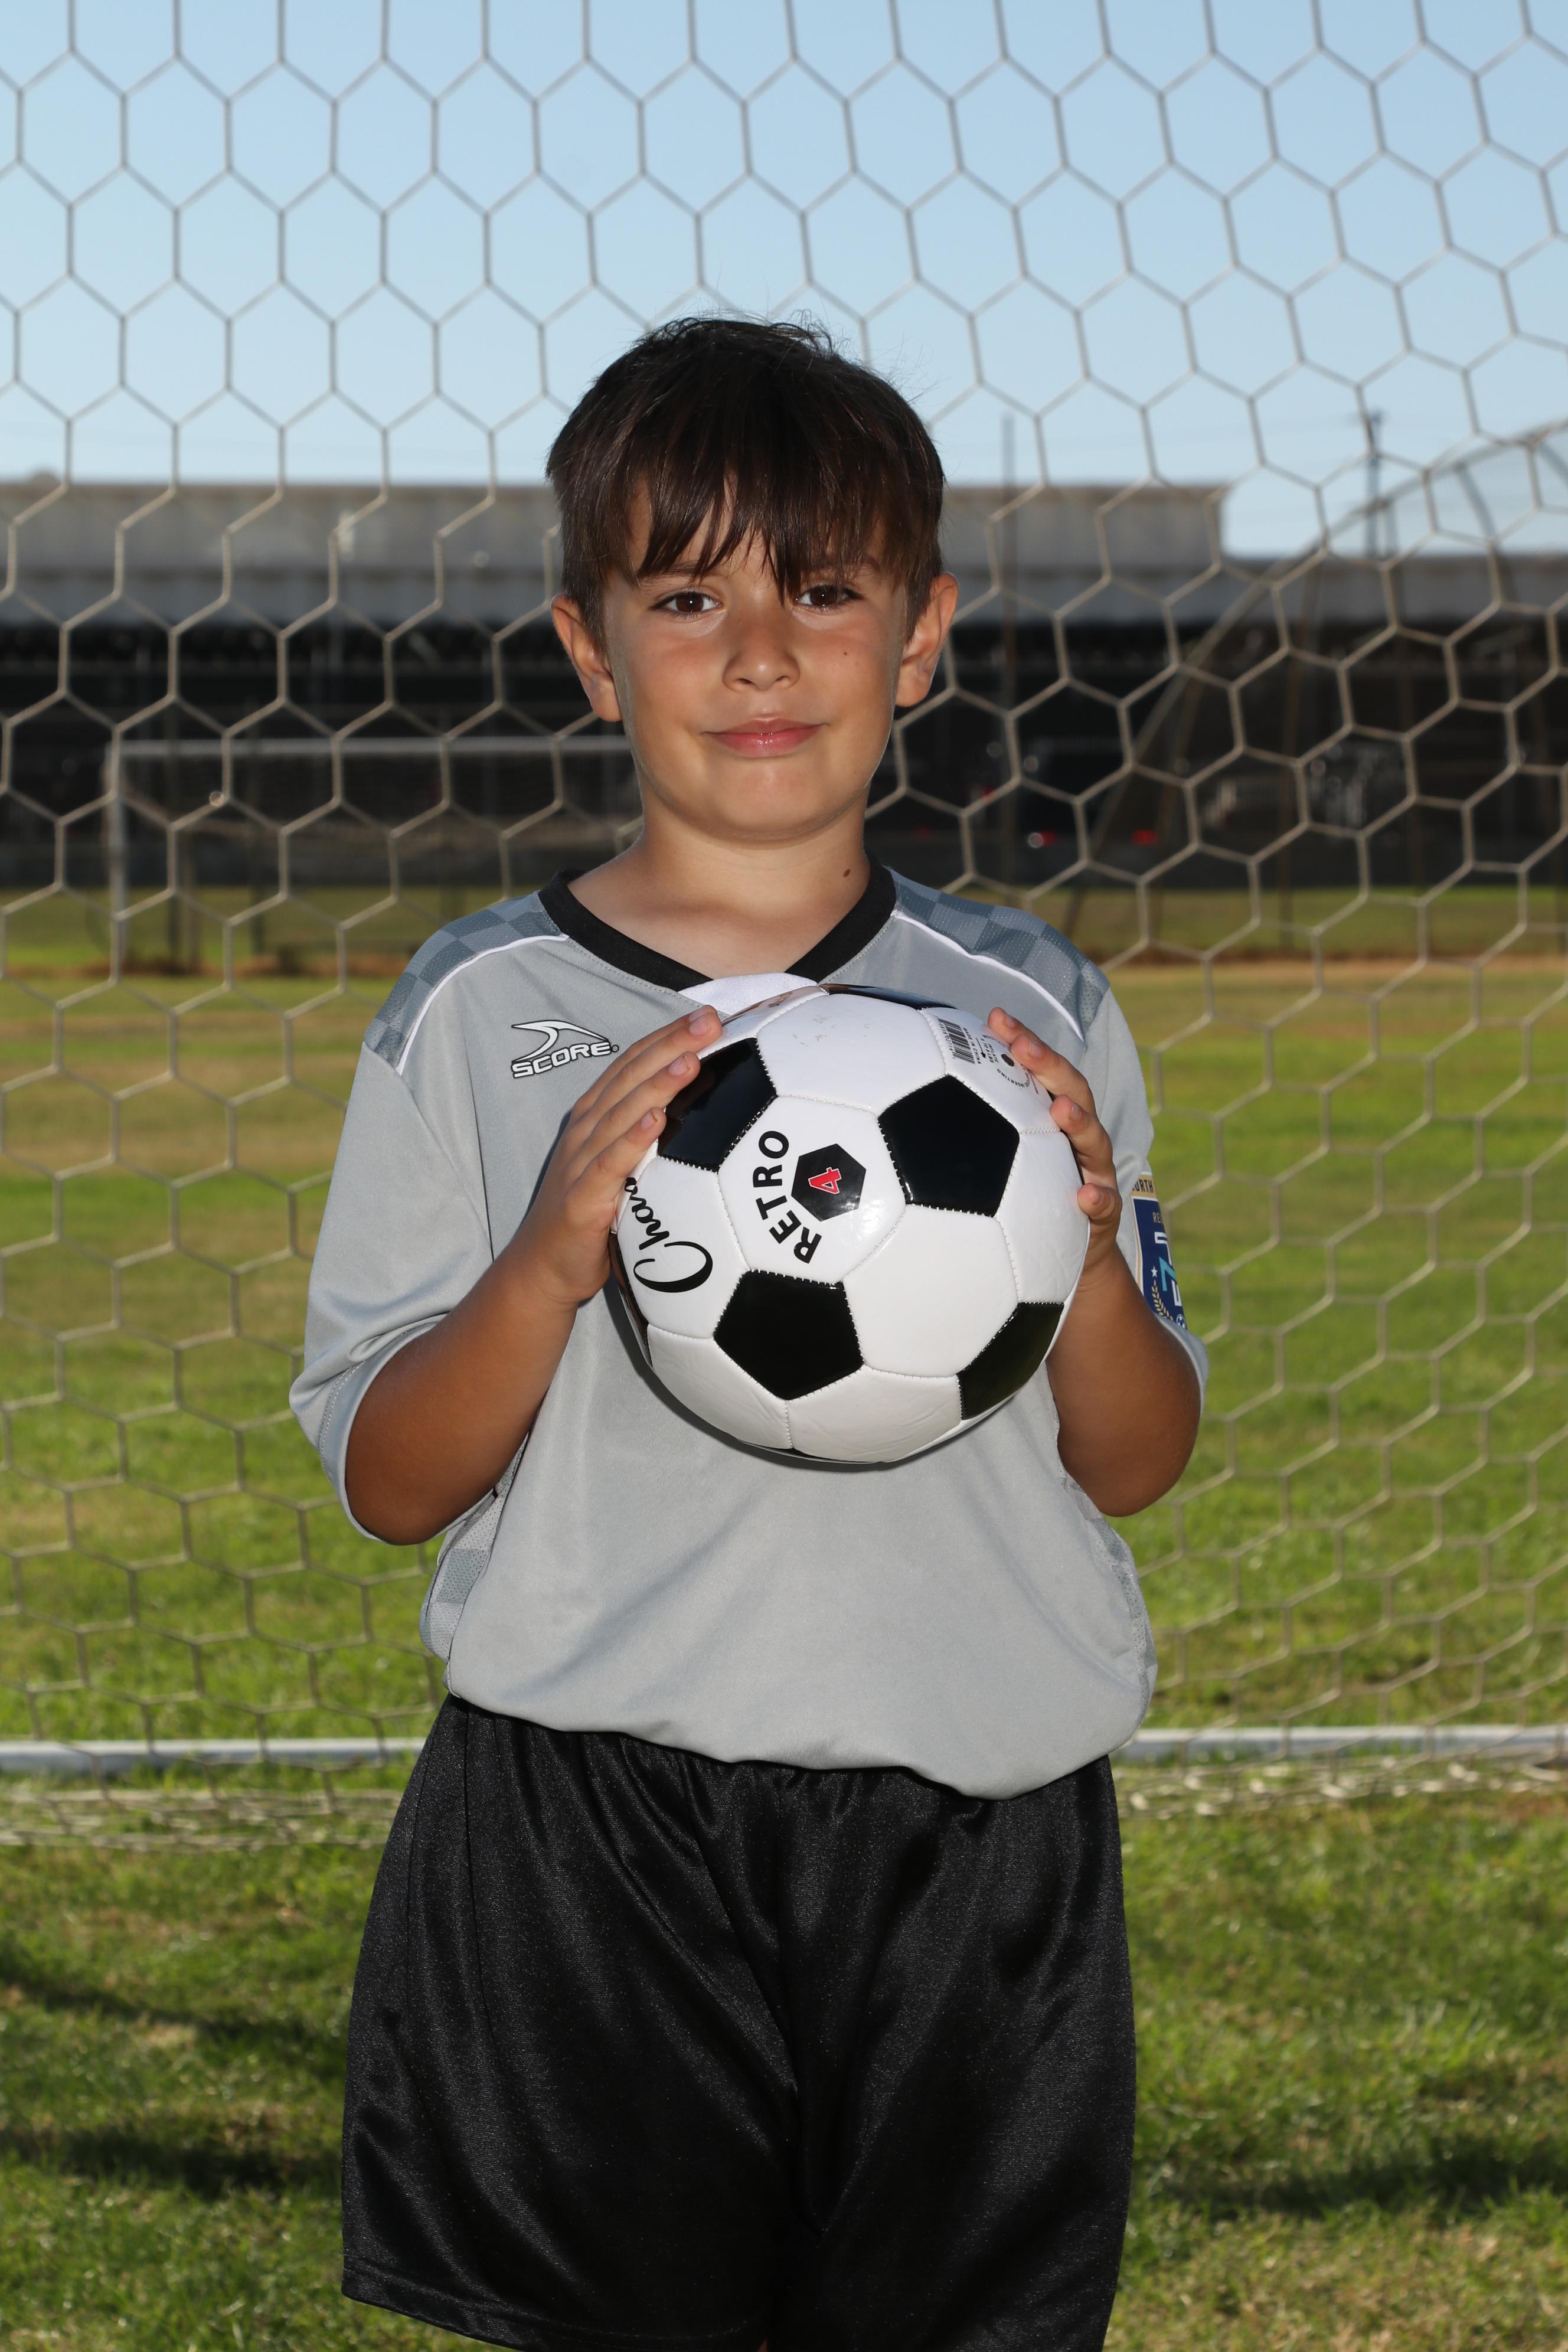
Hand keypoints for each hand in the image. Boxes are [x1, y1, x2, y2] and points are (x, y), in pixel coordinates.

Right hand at [511, 1003, 722, 1307]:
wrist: (543, 1268)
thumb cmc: (592, 1216)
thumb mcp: (623, 1167)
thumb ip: (650, 1135)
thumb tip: (701, 1106)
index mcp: (596, 1117)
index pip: (633, 1064)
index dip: (667, 1035)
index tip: (707, 1015)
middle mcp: (586, 1130)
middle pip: (631, 1077)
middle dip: (671, 1044)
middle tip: (709, 1021)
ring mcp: (580, 1161)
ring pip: (622, 1112)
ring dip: (657, 1083)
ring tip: (691, 1058)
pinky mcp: (582, 1198)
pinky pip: (609, 1164)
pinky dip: (632, 1139)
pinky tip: (656, 1119)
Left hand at [986, 1007, 1122, 1286]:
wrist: (1071, 1254)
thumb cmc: (1030, 1199)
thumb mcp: (1005, 1161)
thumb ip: (978, 1129)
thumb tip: (921, 1095)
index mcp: (1055, 1119)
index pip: (1043, 1071)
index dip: (1023, 1041)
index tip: (996, 1017)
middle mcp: (1079, 1138)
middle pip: (1072, 1091)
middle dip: (1049, 1066)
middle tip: (1023, 1046)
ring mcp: (1096, 1172)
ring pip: (1094, 1141)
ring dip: (1080, 1122)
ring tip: (1062, 1111)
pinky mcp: (1103, 1213)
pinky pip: (1103, 1204)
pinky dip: (1096, 1198)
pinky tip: (1084, 1195)